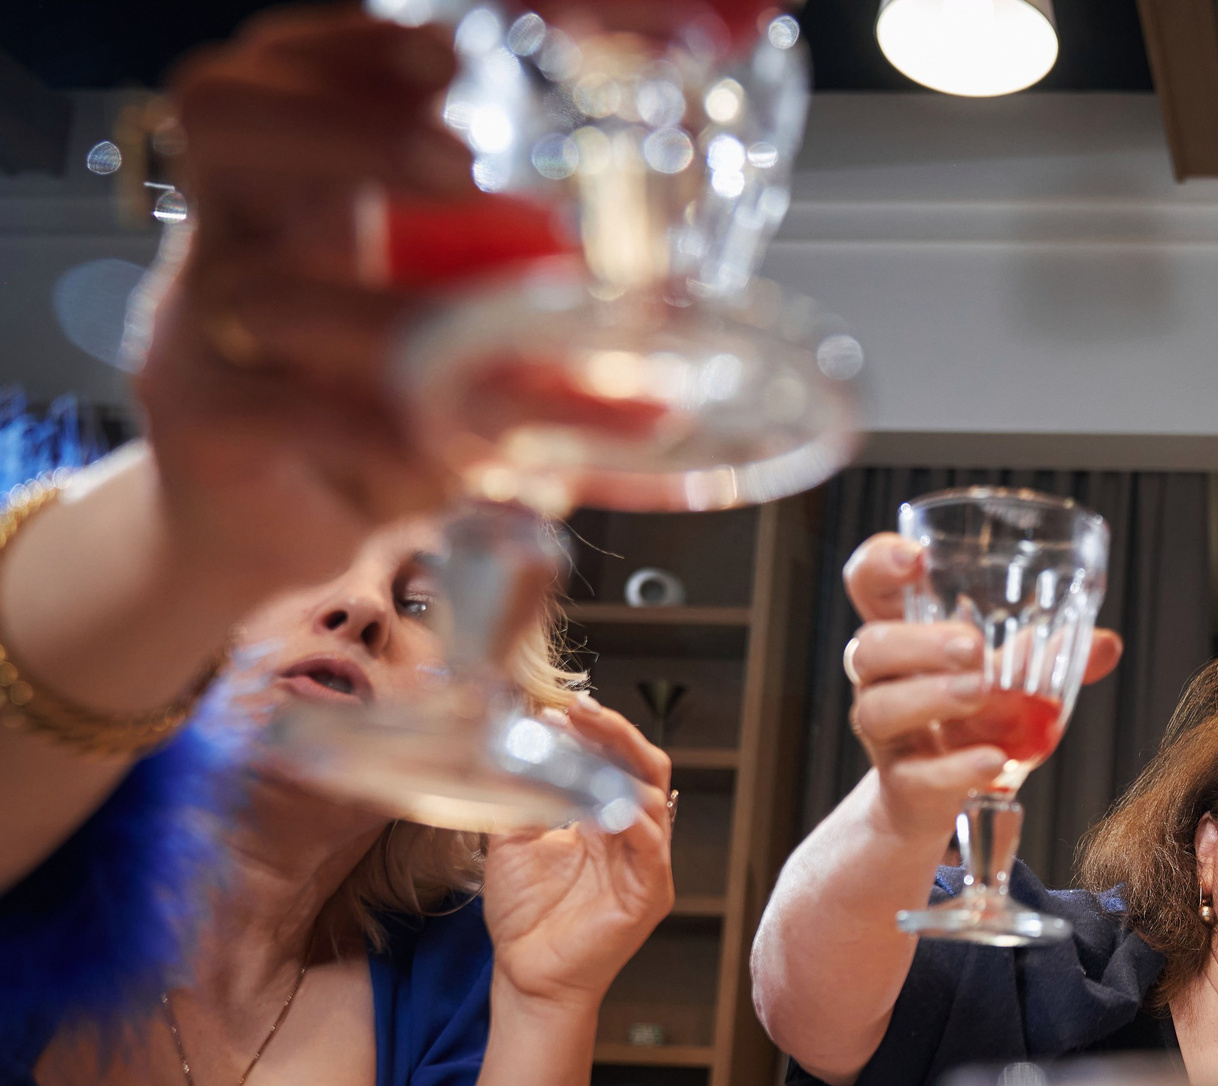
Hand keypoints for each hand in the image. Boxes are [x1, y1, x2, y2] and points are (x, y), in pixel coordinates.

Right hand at [133, 10, 468, 597]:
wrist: (261, 540)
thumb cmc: (363, 426)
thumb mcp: (438, 353)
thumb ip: (506, 315)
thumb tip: (655, 324)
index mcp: (276, 198)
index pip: (268, 75)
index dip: (343, 49)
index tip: (445, 56)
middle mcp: (226, 243)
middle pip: (225, 121)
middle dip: (349, 126)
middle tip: (460, 166)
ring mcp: (197, 334)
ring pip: (251, 277)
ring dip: (381, 302)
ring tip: (473, 329)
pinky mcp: (206, 431)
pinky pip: (278, 410)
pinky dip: (374, 424)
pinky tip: (444, 444)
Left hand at [481, 700, 674, 1009]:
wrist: (526, 974)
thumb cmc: (525, 917)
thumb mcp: (513, 841)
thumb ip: (521, 798)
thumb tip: (508, 748)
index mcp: (609, 824)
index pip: (619, 763)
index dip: (599, 732)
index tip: (564, 708)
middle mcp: (635, 840)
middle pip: (646, 771)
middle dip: (617, 735)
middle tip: (582, 711)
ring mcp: (647, 868)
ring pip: (652, 801)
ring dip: (618, 769)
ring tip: (582, 748)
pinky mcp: (649, 897)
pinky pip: (651, 850)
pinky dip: (632, 823)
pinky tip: (606, 805)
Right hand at [840, 532, 1123, 842]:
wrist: (949, 799)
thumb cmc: (976, 719)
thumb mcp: (1010, 678)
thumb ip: (1052, 657)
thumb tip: (1106, 644)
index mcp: (906, 636)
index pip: (867, 584)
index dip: (879, 563)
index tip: (916, 557)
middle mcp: (884, 682)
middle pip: (868, 648)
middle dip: (917, 643)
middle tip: (973, 646)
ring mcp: (888, 736)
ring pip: (879, 709)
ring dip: (932, 696)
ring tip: (981, 692)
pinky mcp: (904, 786)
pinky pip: (917, 776)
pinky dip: (956, 767)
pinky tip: (992, 759)